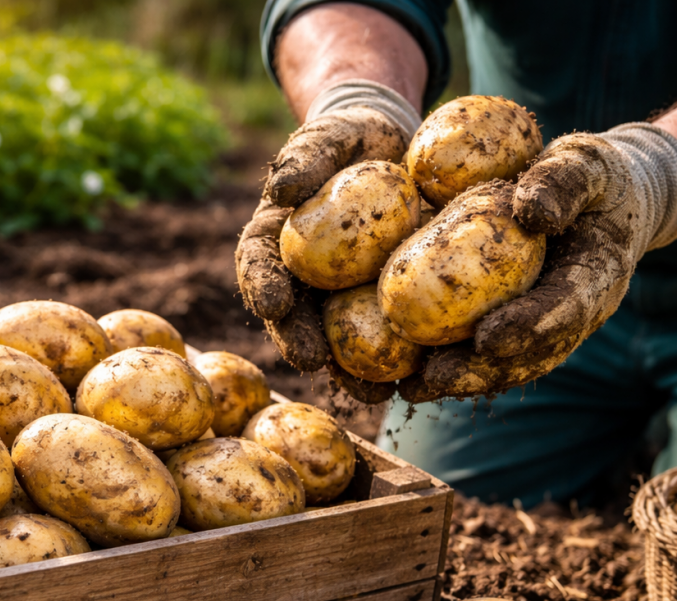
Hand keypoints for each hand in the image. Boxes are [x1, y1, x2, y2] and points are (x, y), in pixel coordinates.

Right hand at [236, 84, 417, 374]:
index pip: (257, 265)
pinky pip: (391, 336)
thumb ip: (306, 157)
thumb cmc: (351, 140)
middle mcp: (302, 279)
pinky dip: (403, 360)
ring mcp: (342, 298)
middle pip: (294, 317)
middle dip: (299, 341)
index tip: (272, 303)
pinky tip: (419, 377)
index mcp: (275, 241)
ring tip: (366, 387)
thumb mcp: (329, 137)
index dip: (261, 286)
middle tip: (309, 358)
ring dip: (350, 369)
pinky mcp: (384, 306)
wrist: (395, 148)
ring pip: (339, 340)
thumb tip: (279, 188)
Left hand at [401, 123, 676, 402]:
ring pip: (509, 364)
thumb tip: (530, 210)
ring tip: (411, 390)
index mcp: (599, 273)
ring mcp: (552, 325)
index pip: (567, 308)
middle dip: (482, 370)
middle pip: (531, 353)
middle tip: (434, 378)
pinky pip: (492, 354)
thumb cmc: (598, 176)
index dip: (529, 327)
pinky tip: (409, 376)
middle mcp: (577, 311)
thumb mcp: (587, 162)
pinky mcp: (526, 325)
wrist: (613, 199)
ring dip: (461, 380)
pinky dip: (454, 366)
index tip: (486, 339)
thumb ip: (564, 181)